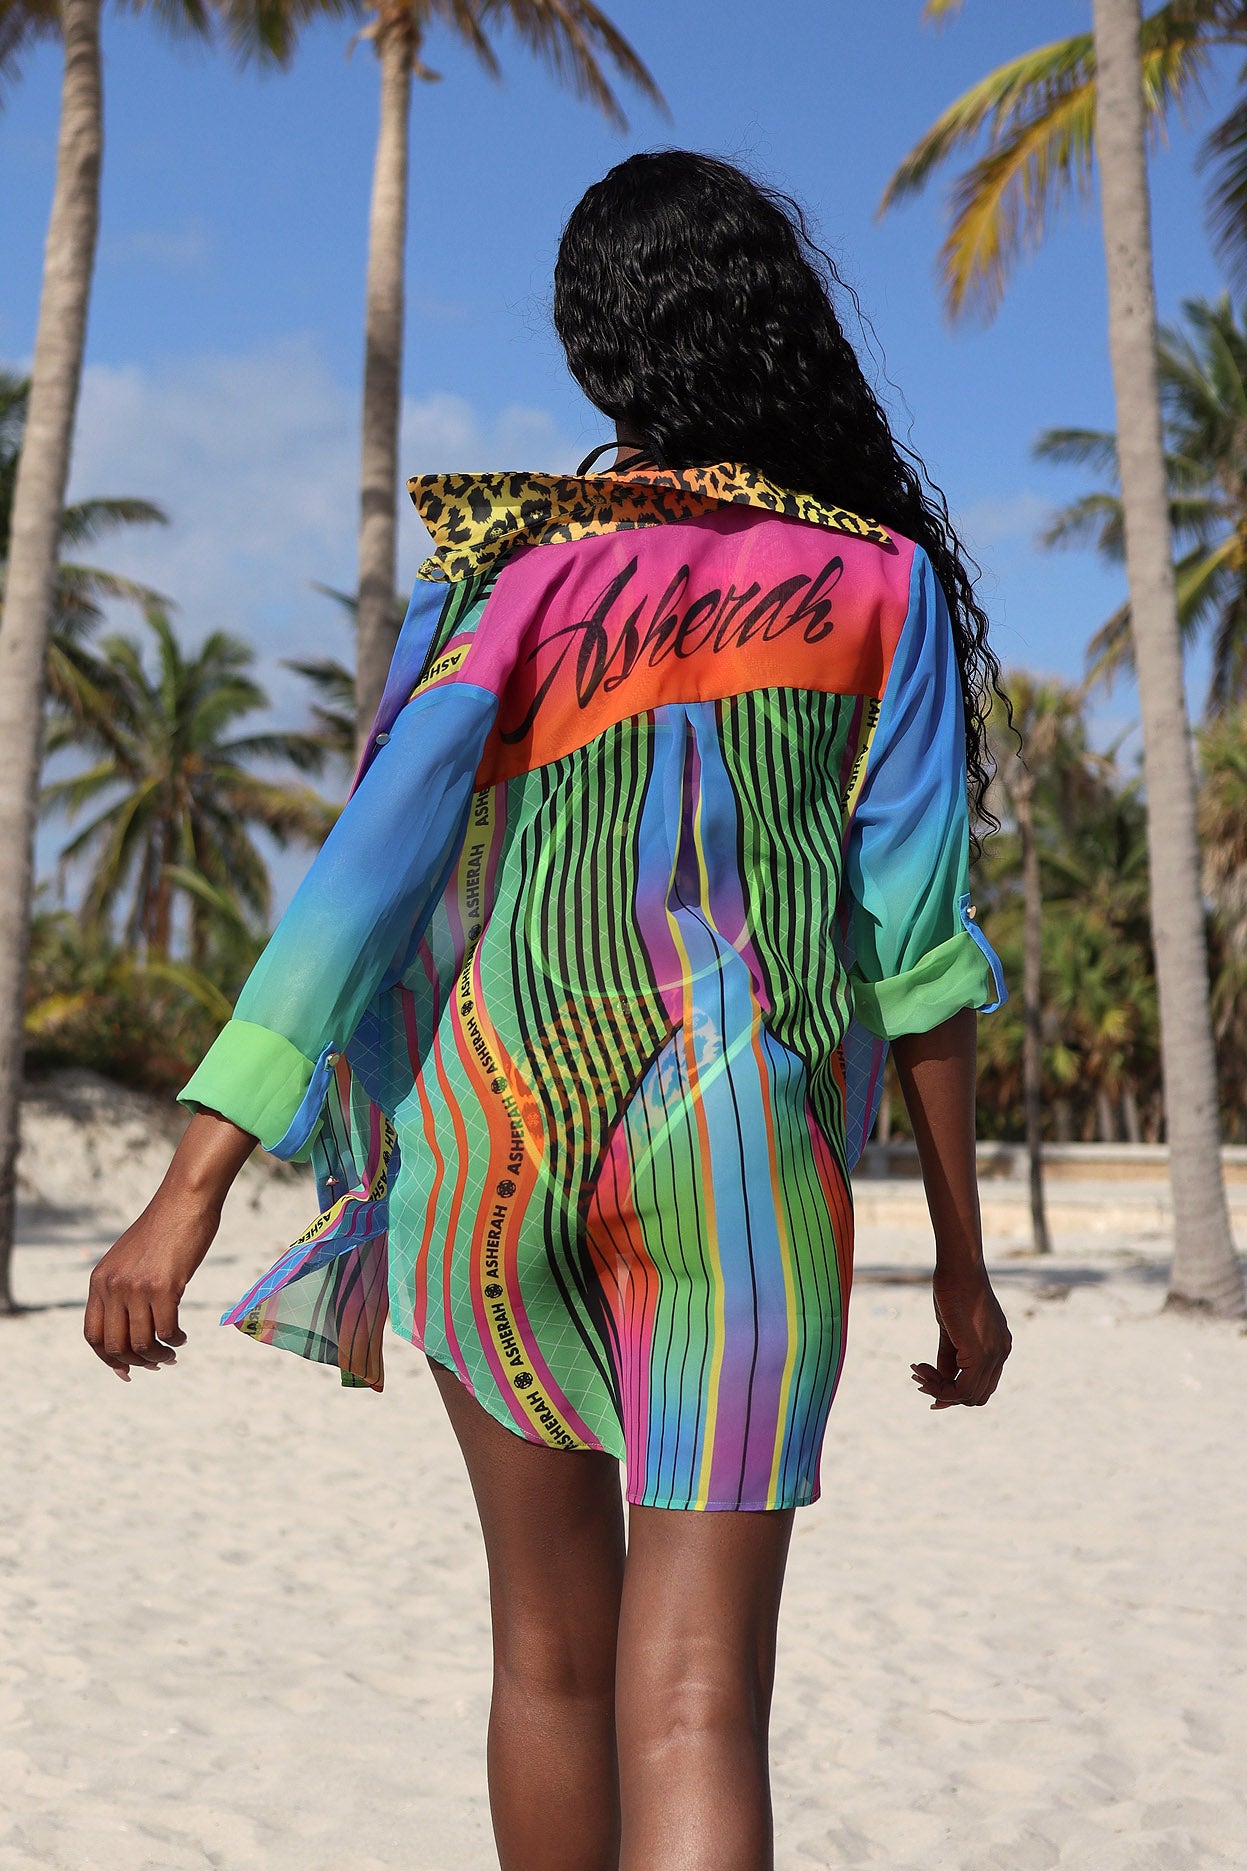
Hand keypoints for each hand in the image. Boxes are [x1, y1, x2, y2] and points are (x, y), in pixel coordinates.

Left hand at [84, 1184, 219, 1380]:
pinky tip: (183, 1336)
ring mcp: (136, 1287)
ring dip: (159, 1356)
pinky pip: (166, 1330)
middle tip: (158, 1363)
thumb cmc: (163, 1229)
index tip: (127, 1370)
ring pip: (141, 1343)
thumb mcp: (128, 1259)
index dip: (107, 1359)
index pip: (92, 1335)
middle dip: (136, 1362)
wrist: (184, 1200)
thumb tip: (129, 1325)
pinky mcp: (163, 1287)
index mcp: (99, 1281)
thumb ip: (121, 1287)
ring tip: (172, 1353)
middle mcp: (112, 1286)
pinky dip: (175, 1340)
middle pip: (115, 1345)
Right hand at [911, 1262, 1011, 1409]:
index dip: (957, 1392)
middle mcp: (1001, 1353)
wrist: (959, 1268)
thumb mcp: (952, 1328)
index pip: (983, 1384)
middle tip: (920, 1380)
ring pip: (968, 1396)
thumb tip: (943, 1379)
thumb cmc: (954, 1289)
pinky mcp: (979, 1354)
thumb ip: (951, 1354)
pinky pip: (960, 1389)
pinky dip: (939, 1387)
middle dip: (946, 1394)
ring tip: (918, 1373)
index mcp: (999, 1346)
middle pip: (977, 1396)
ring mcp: (993, 1355)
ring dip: (938, 1390)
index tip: (929, 1383)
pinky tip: (921, 1370)